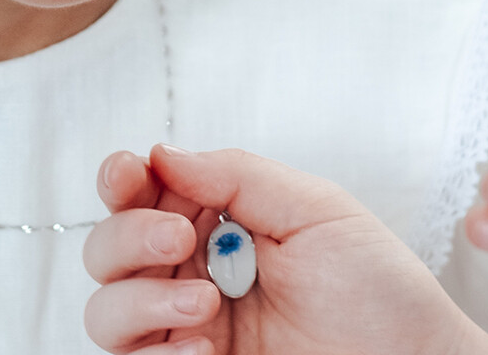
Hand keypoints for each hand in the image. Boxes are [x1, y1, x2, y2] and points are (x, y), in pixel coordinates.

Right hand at [83, 146, 487, 354]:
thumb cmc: (381, 292)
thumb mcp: (317, 210)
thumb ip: (238, 177)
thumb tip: (163, 153)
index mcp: (217, 224)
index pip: (141, 194)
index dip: (121, 179)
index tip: (131, 176)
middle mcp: (191, 274)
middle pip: (107, 250)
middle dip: (129, 237)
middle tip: (180, 241)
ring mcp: (186, 329)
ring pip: (106, 311)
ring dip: (139, 301)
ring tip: (204, 307)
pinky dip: (156, 354)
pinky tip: (204, 349)